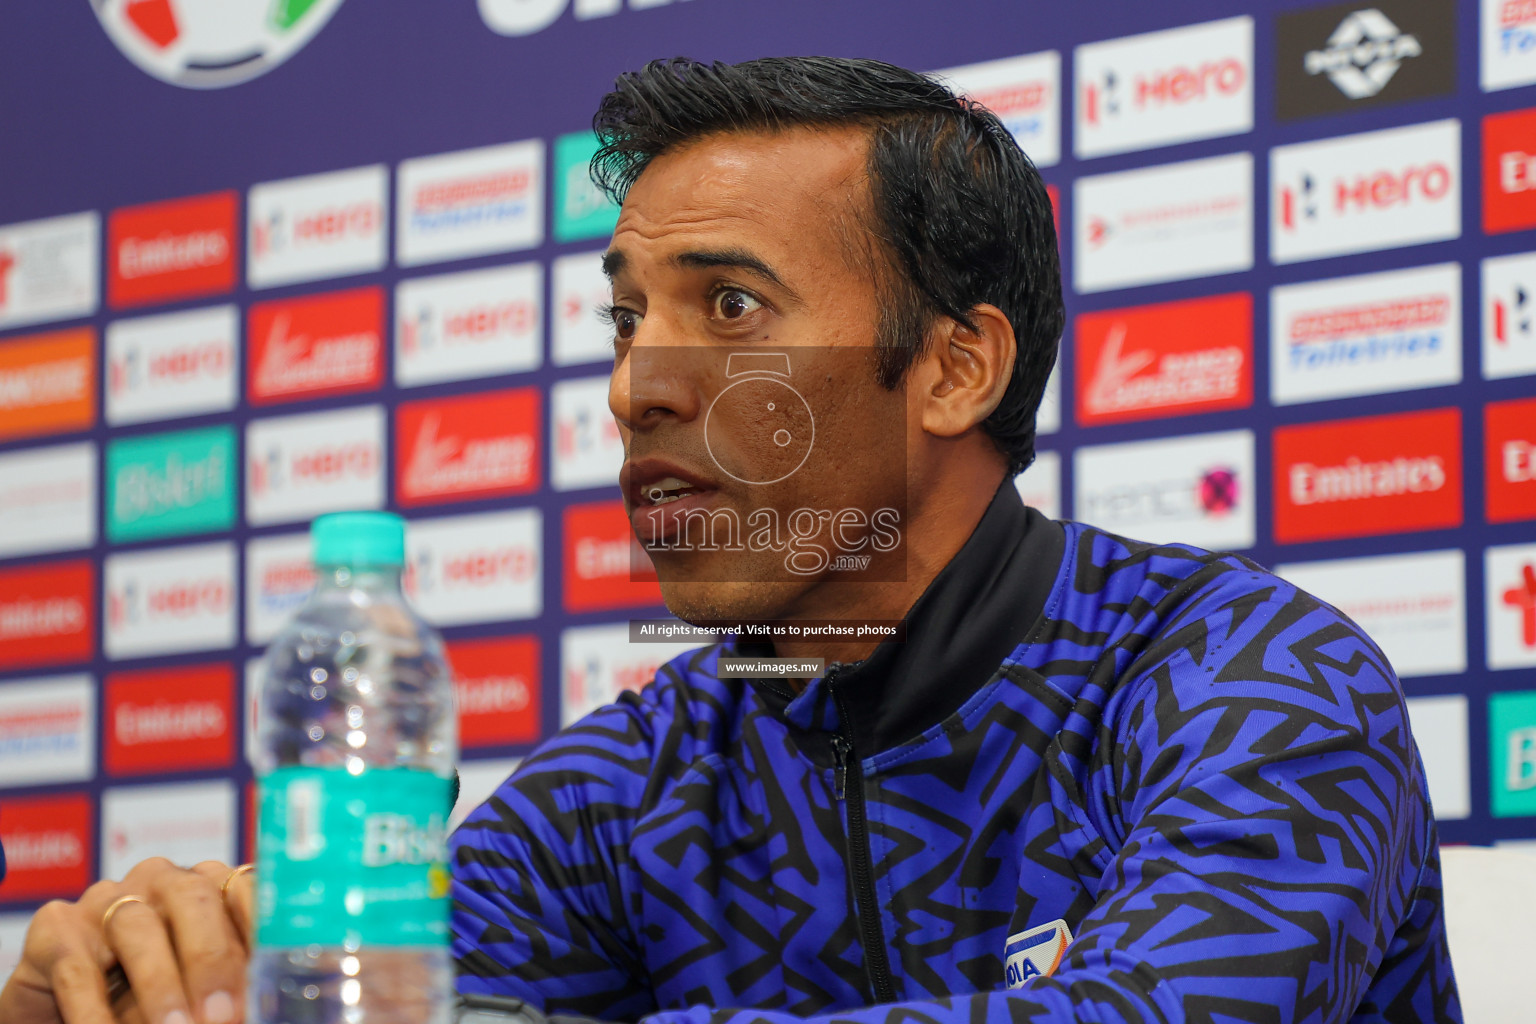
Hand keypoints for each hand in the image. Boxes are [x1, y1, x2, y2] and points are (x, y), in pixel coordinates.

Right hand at [0, 859, 253, 1023]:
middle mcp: (161, 881)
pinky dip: (95, 1010)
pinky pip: (78, 967)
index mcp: (209, 886)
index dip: (260, 929)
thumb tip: (259, 1013)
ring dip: (159, 985)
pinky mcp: (57, 928)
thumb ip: (229, 990)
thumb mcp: (197, 992)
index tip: (272, 975)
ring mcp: (106, 898)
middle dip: (211, 960)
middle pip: (193, 900)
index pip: (245, 888)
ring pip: (137, 928)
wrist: (63, 1008)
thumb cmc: (148, 999)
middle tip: (223, 1015)